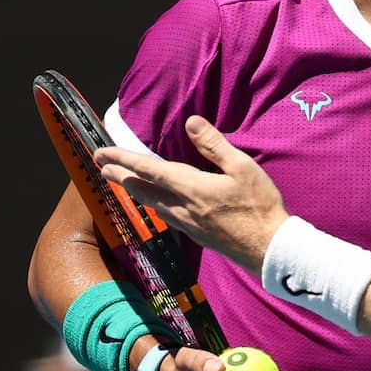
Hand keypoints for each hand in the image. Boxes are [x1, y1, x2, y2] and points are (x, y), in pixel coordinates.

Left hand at [94, 116, 288, 271]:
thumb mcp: (242, 167)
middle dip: (120, 177)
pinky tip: (157, 205)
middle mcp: (182, 206)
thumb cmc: (259, 205)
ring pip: (151, 205)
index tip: (101, 153)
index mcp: (190, 187)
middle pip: (142, 190)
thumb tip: (191, 123)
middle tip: (102, 167)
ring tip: (124, 183)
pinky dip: (152, 204)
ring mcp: (187, 224)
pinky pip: (165, 216)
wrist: (268, 247)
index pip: (148, 169)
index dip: (122, 159)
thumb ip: (214, 145)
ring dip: (134, 191)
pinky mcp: (195, 234)